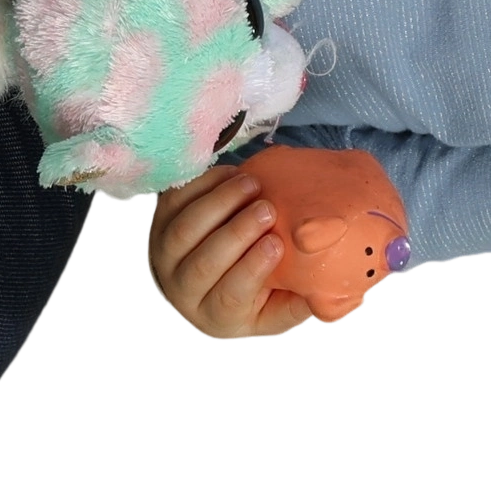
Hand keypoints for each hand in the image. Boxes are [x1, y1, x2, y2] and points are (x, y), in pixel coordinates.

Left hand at [140, 162, 319, 345]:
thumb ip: (299, 303)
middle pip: (203, 263)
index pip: (230, 296)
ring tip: (252, 184)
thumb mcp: (277, 310)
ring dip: (219, 203)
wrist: (209, 274)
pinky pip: (175, 200)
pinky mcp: (160, 222)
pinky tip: (233, 174)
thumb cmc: (253, 294)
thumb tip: (330, 289)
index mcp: (216, 316)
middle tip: (268, 209)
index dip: (252, 269)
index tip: (276, 244)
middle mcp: (182, 290)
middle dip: (236, 233)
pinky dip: (204, 184)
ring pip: (185, 230)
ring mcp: (165, 255)